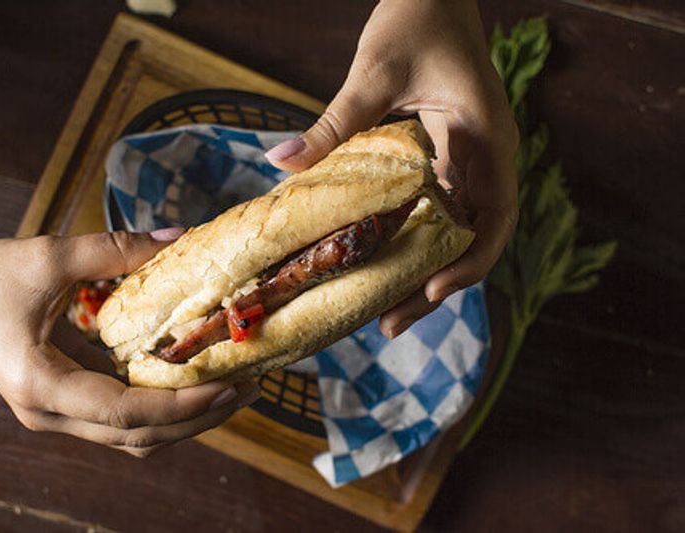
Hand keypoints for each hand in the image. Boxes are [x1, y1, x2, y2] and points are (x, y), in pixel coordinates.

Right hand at [0, 227, 258, 456]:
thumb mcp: (52, 255)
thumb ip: (116, 249)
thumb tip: (179, 237)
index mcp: (41, 386)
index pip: (126, 413)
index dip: (183, 405)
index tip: (229, 386)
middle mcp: (49, 413)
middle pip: (138, 436)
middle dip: (197, 418)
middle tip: (248, 390)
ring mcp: (56, 413)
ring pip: (132, 435)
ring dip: (183, 418)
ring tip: (231, 390)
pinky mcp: (64, 401)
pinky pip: (121, 417)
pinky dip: (160, 407)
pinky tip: (192, 381)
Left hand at [265, 0, 517, 337]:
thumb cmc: (416, 20)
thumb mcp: (374, 72)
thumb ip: (334, 121)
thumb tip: (280, 162)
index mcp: (487, 137)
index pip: (495, 215)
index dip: (470, 260)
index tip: (432, 290)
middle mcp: (489, 158)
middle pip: (476, 239)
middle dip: (439, 285)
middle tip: (390, 325)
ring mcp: (473, 162)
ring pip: (460, 233)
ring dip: (428, 272)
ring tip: (387, 314)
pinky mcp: (451, 160)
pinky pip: (443, 213)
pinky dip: (419, 244)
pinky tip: (387, 266)